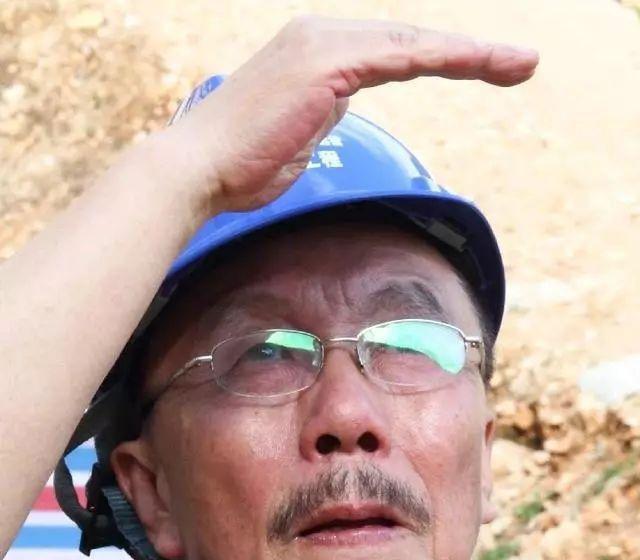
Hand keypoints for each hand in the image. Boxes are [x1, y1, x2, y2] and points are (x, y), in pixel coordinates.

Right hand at [166, 15, 538, 217]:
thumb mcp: (295, 138)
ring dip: (475, 54)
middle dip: (472, 53)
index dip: (441, 59)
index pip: (393, 53)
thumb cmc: (239, 168)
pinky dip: (446, 57)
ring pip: (414, 43)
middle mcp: (322, 36)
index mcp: (316, 53)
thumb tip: (340, 109)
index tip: (484, 71)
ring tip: (522, 64)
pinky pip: (401, 56)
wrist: (198, 171)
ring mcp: (324, 44)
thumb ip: (322, 117)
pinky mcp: (327, 63)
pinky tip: (483, 63)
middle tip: (523, 64)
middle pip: (412, 40)